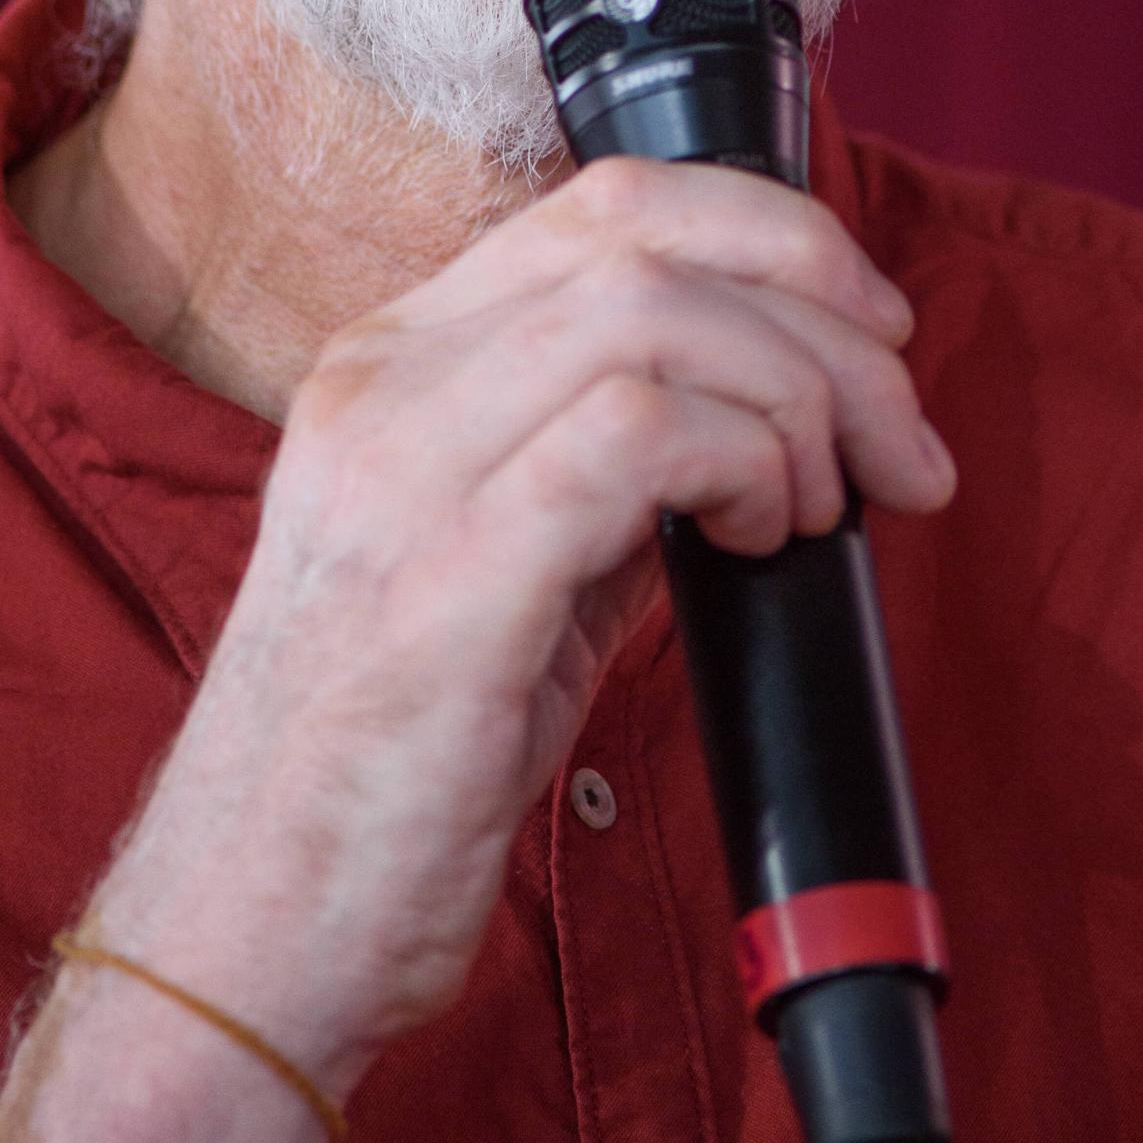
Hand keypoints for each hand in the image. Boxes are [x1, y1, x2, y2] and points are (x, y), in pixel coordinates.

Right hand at [81, 156, 953, 1100]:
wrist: (243, 938)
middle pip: (646, 234)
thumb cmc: (378, 774)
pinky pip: (638, 436)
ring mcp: (401, 473)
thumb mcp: (488, 574)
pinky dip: (743, 464)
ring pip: (653, 314)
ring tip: (815, 508)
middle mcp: (381, 386)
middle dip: (820, 310)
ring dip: (795, 396)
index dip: (772, 235)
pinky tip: (759, 536)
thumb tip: (759, 427)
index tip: (870, 330)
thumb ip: (598, 476)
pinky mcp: (446, 580)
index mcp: (388, 365)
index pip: (606, 204)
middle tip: (900, 434)